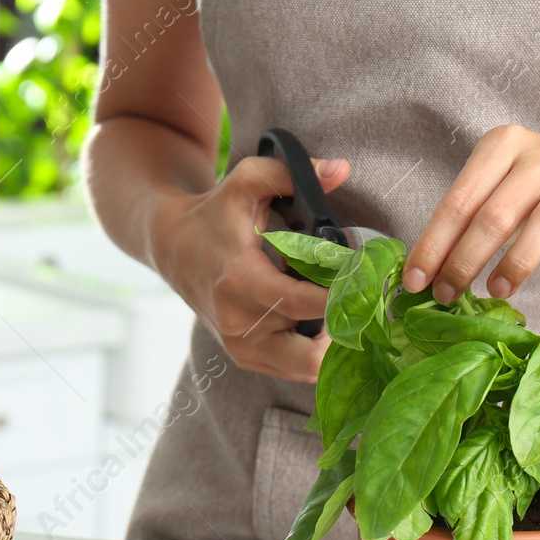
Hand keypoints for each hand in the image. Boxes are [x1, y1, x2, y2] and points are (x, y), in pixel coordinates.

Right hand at [149, 155, 350, 383]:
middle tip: (360, 303)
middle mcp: (238, 323)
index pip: (303, 303)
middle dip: (342, 329)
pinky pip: (293, 370)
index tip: (366, 281)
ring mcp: (240, 346)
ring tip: (342, 312)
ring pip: (306, 367)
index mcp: (240, 282)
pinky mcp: (245, 358)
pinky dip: (315, 351)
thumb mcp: (246, 182)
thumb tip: (340, 170)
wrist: (173, 248)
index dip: (342, 296)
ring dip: (331, 344)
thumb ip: (291, 173)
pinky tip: (323, 322)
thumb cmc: (215, 214)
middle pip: (311, 350)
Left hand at [403, 125, 539, 302]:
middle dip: (465, 260)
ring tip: (496, 291)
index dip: (434, 244)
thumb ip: (462, 222)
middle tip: (448, 294)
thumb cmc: (529, 192)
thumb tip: (423, 273)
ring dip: (516, 263)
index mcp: (503, 144)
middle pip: (497, 213)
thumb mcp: (492, 191)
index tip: (415, 281)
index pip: (459, 200)